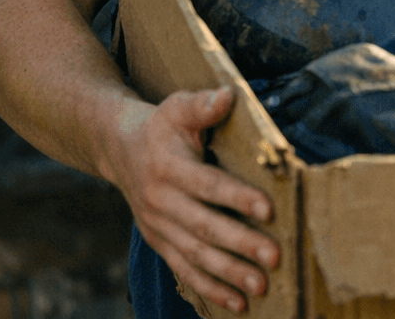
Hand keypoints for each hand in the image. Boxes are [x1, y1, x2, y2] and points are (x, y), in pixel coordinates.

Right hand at [108, 88, 277, 312]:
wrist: (119, 150)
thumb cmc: (162, 127)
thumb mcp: (178, 107)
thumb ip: (202, 104)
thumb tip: (229, 96)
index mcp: (169, 168)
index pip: (208, 185)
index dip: (237, 197)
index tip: (268, 209)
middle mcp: (161, 202)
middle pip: (204, 227)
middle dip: (240, 244)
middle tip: (274, 257)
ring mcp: (159, 226)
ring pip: (195, 254)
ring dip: (229, 273)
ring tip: (261, 286)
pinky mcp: (160, 242)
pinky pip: (184, 270)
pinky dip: (210, 288)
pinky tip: (238, 303)